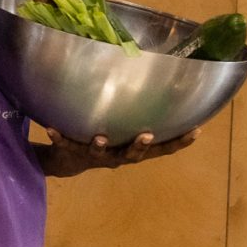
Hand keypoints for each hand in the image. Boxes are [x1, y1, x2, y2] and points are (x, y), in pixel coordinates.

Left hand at [40, 130, 196, 177]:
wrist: (67, 162)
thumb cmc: (104, 142)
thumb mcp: (123, 132)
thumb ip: (138, 116)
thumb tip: (159, 85)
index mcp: (131, 151)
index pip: (160, 150)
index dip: (179, 142)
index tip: (196, 130)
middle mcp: (116, 156)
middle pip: (132, 155)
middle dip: (139, 146)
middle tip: (147, 134)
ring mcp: (94, 156)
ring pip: (100, 153)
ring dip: (101, 145)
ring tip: (102, 138)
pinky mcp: (71, 153)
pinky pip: (64, 144)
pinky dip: (58, 136)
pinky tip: (50, 128)